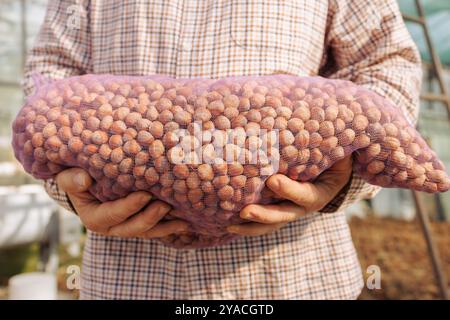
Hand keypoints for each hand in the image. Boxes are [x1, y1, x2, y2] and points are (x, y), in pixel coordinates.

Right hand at [56, 168, 188, 237]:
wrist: (86, 182)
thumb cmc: (77, 177)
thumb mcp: (69, 176)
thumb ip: (72, 179)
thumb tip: (84, 179)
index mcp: (94, 218)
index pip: (113, 214)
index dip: (130, 206)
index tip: (145, 195)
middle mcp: (112, 227)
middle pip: (134, 227)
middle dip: (151, 217)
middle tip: (166, 205)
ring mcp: (128, 226)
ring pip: (149, 231)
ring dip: (166, 226)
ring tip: (183, 219)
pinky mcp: (140, 223)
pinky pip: (157, 227)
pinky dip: (170, 225)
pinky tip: (186, 221)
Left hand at [227, 156, 351, 235]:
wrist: (331, 169)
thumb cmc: (332, 155)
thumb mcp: (338, 151)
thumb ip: (330, 145)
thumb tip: (324, 127)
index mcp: (320, 192)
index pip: (305, 195)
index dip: (290, 190)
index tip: (273, 180)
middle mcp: (303, 206)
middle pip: (283, 215)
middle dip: (264, 215)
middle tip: (245, 211)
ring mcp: (289, 209)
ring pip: (270, 223)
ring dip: (251, 225)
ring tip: (231, 225)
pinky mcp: (276, 208)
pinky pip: (262, 220)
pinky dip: (246, 223)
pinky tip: (227, 223)